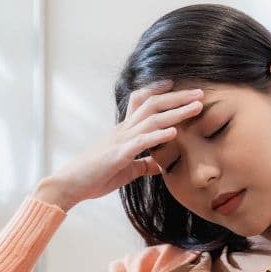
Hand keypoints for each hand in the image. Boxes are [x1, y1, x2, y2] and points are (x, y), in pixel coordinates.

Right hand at [35, 79, 204, 205]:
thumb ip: (144, 164)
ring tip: (196, 106)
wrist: (70, 184)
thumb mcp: (126, 170)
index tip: (179, 87)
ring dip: (176, 112)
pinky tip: (174, 131)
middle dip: (178, 97)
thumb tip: (160, 165)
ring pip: (151, 119)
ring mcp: (121, 140)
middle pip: (153, 105)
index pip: (142, 103)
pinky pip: (141, 141)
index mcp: (125, 131)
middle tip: (200, 92)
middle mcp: (124, 130)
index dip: (160, 92)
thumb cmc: (95, 177)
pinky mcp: (118, 154)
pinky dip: (158, 135)